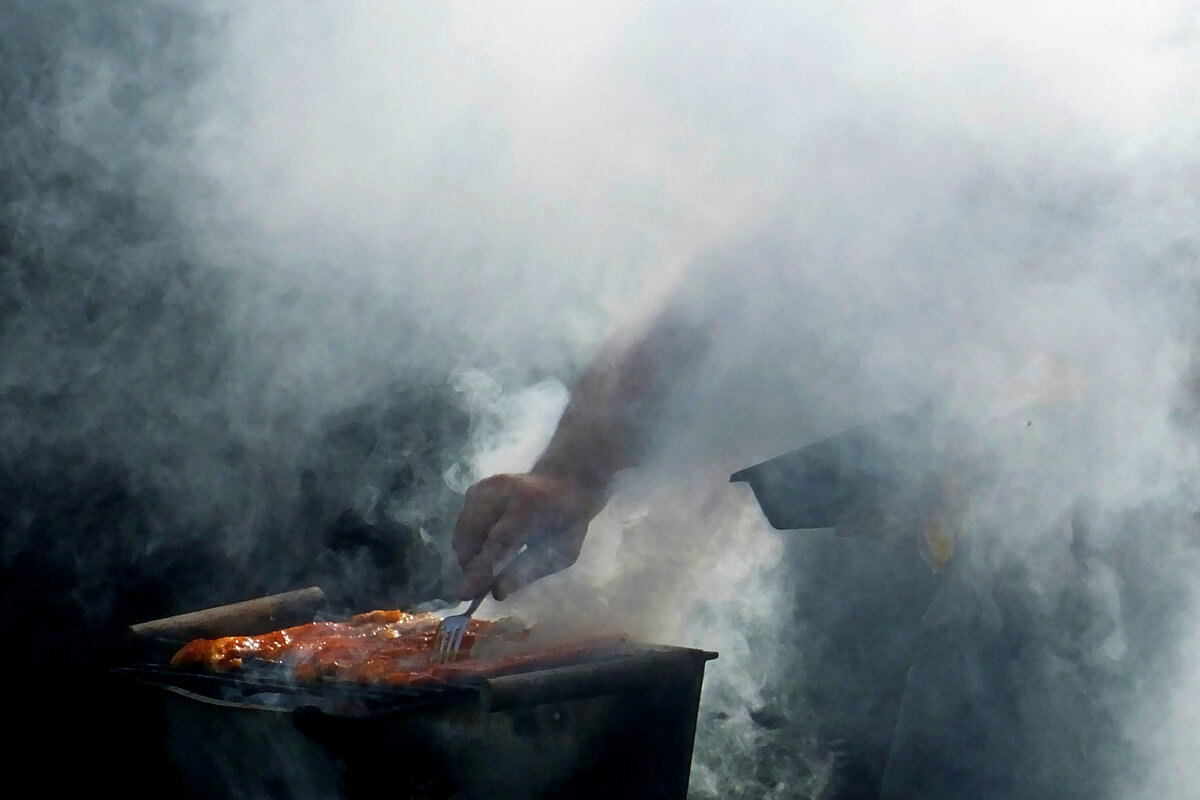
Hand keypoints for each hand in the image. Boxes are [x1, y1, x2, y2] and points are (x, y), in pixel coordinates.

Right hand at [451, 472, 603, 600]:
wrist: (563, 482)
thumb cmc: (567, 522)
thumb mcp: (562, 553)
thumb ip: (529, 571)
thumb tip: (496, 593)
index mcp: (530, 504)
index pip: (499, 540)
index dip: (481, 569)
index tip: (465, 594)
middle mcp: (502, 490)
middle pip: (471, 533)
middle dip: (470, 564)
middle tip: (482, 584)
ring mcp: (486, 487)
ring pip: (462, 530)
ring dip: (468, 554)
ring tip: (489, 564)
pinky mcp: (476, 488)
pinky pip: (462, 523)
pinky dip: (469, 539)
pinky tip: (489, 542)